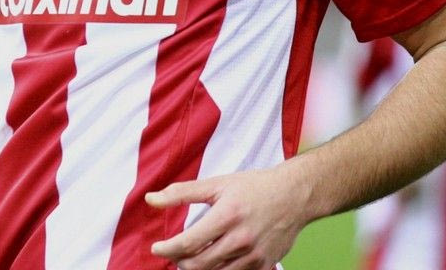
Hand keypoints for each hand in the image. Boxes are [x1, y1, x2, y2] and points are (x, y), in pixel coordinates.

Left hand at [145, 166, 308, 269]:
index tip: (156, 249)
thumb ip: (182, 193)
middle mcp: (240, 238)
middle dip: (180, 262)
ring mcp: (253, 255)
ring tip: (191, 259)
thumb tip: (151, 199)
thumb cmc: (255, 187)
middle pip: (199, 264)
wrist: (295, 195)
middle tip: (174, 254)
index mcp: (227, 215)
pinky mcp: (264, 265)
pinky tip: (214, 261)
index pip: (188, 243)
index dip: (167, 250)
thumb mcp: (218, 183)